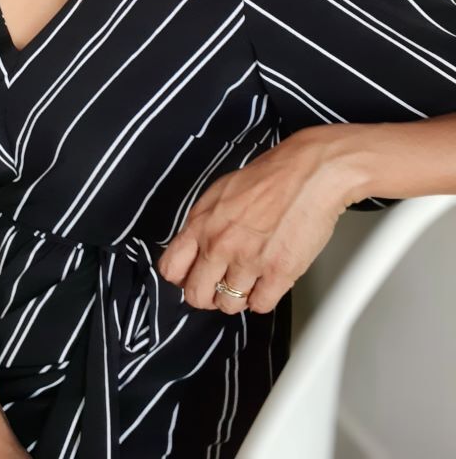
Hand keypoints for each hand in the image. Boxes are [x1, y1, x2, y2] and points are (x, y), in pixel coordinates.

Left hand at [156, 126, 353, 314]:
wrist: (307, 173)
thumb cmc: (269, 177)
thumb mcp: (220, 193)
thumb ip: (203, 222)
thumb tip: (194, 245)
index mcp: (202, 223)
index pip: (171, 268)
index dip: (182, 278)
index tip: (191, 278)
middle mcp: (220, 245)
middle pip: (197, 295)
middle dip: (207, 296)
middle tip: (218, 289)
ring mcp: (248, 261)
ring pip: (229, 305)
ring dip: (237, 298)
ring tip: (247, 283)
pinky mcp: (278, 273)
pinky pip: (260, 306)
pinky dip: (263, 299)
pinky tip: (266, 283)